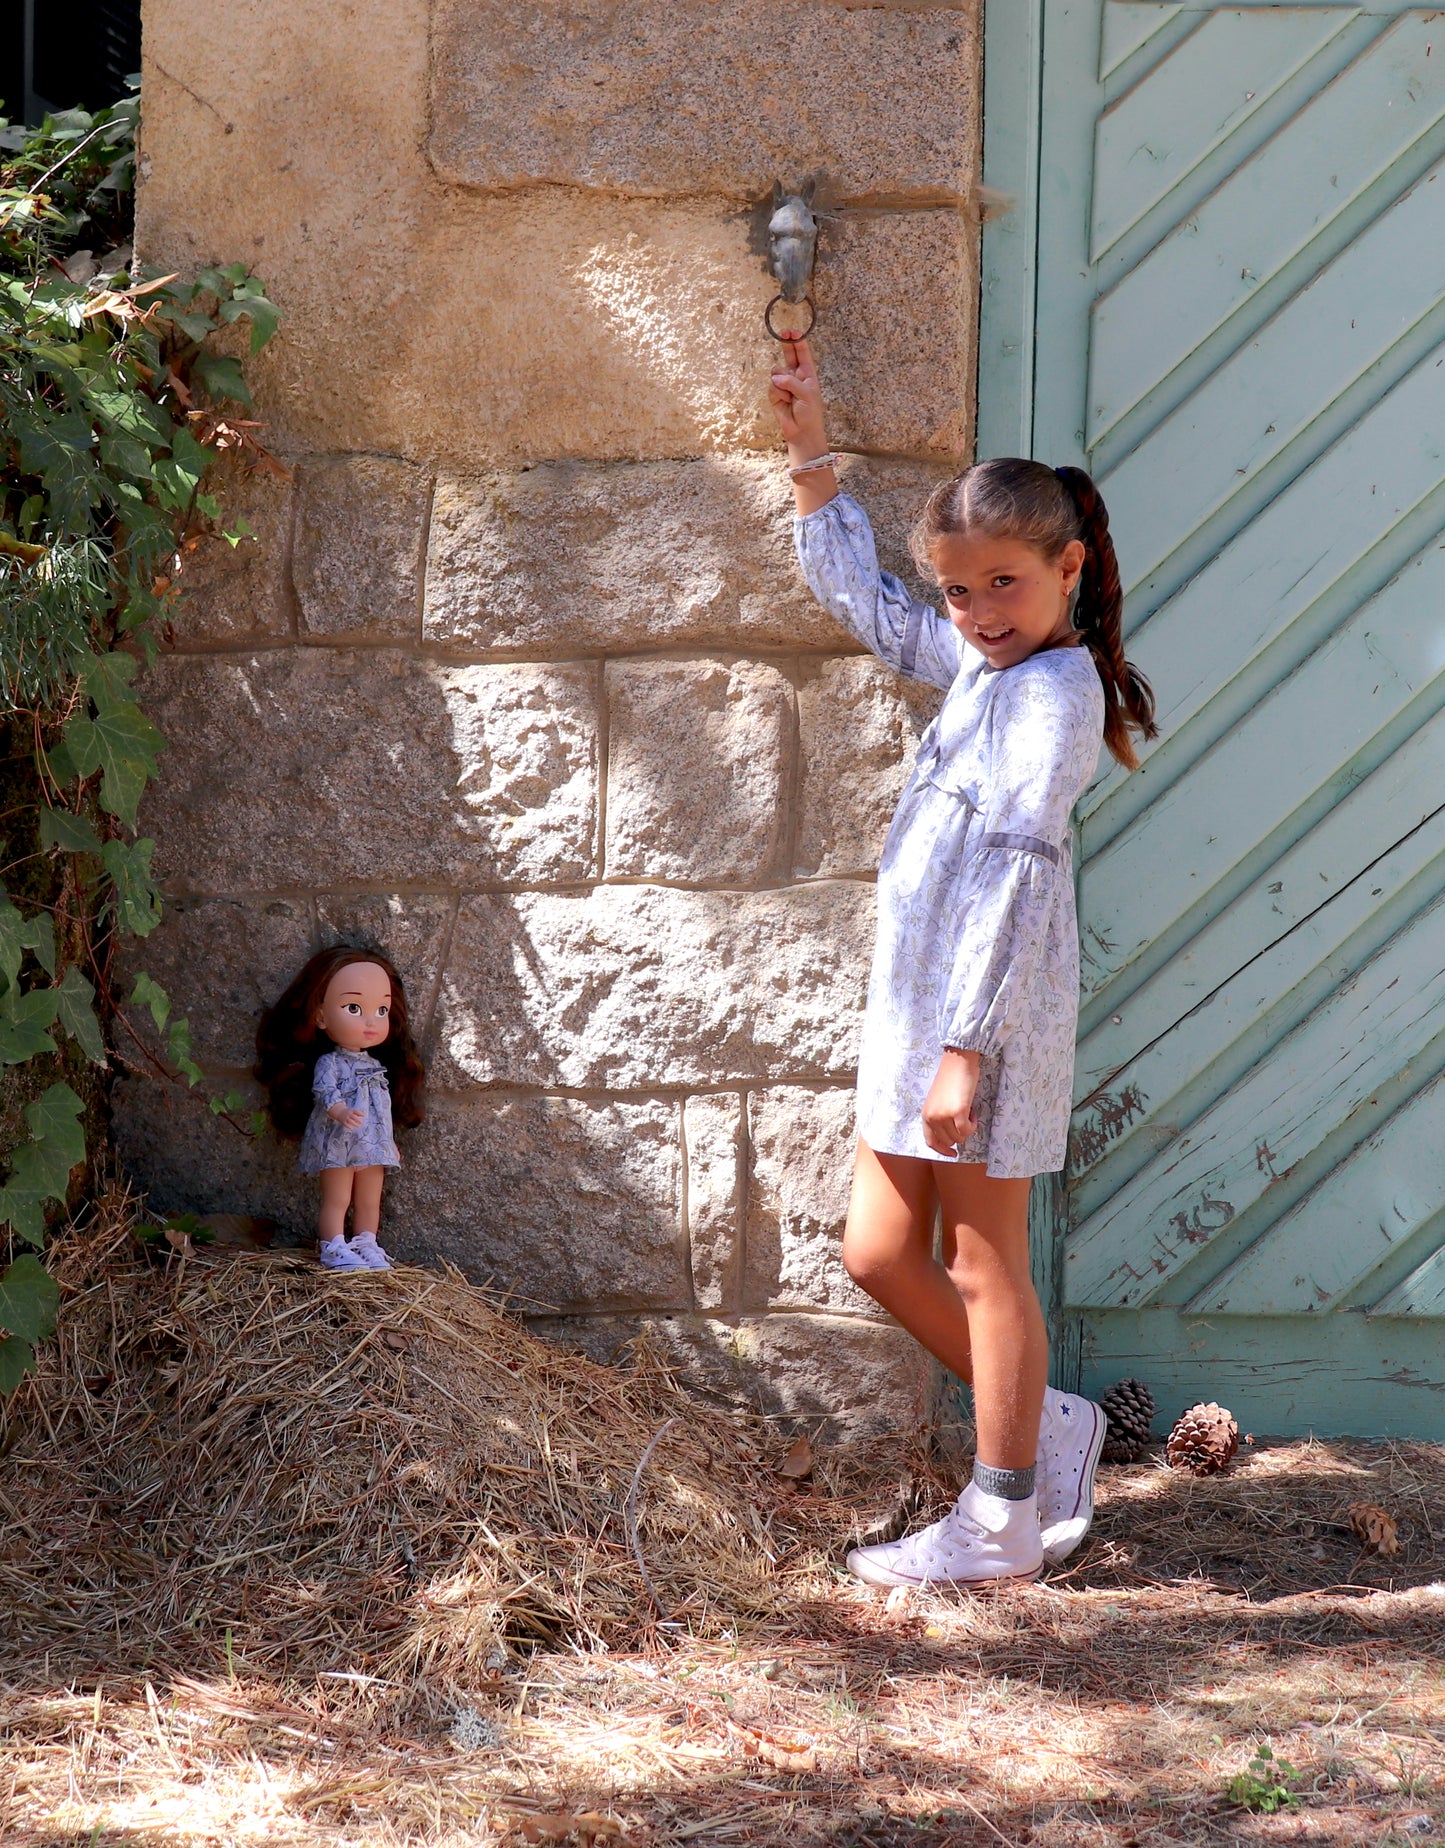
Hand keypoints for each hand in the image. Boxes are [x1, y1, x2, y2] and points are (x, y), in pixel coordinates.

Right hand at [328, 1102, 364, 1129]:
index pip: (357, 1111)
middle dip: (358, 1120)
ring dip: (355, 1124)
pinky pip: (346, 1124)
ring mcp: (346, 1118)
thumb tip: (365, 1114)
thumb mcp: (353, 1110)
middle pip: (354, 1117)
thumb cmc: (348, 1112)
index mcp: (351, 1110)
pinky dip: (349, 1127)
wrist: (339, 1112)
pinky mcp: (343, 1121)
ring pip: (350, 1121)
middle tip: (361, 1122)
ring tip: (359, 1126)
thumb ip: (358, 1113)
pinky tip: (352, 1128)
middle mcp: (349, 1114)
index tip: (365, 1115)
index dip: (361, 1113)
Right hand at [767, 337, 827, 456]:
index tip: (792, 332)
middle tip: (782, 333)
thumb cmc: (810, 413)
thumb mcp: (807, 393)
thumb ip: (792, 382)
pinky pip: (772, 386)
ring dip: (782, 383)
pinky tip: (785, 402)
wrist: (801, 432)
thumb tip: (775, 378)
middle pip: (788, 355)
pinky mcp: (774, 394)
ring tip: (790, 397)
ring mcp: (784, 384)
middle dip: (785, 344)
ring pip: (777, 372)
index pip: (802, 353)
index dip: (797, 341)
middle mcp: (795, 376)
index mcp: (807, 373)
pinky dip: (778, 394)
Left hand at [921, 1049, 980, 1157]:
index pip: (931, 1141)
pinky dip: (972, 1125)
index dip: (942, 1150)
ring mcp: (944, 1116)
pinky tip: (972, 1112)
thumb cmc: (951, 1078)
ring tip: (968, 1110)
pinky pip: (967, 1130)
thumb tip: (952, 1137)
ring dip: (967, 1127)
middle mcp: (932, 1117)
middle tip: (964, 1115)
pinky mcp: (957, 1112)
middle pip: (949, 1141)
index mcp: (925, 1114)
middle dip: (960, 1133)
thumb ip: (940, 1118)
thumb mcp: (939, 1101)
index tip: (953, 1153)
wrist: (958, 1060)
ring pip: (959, 1137)